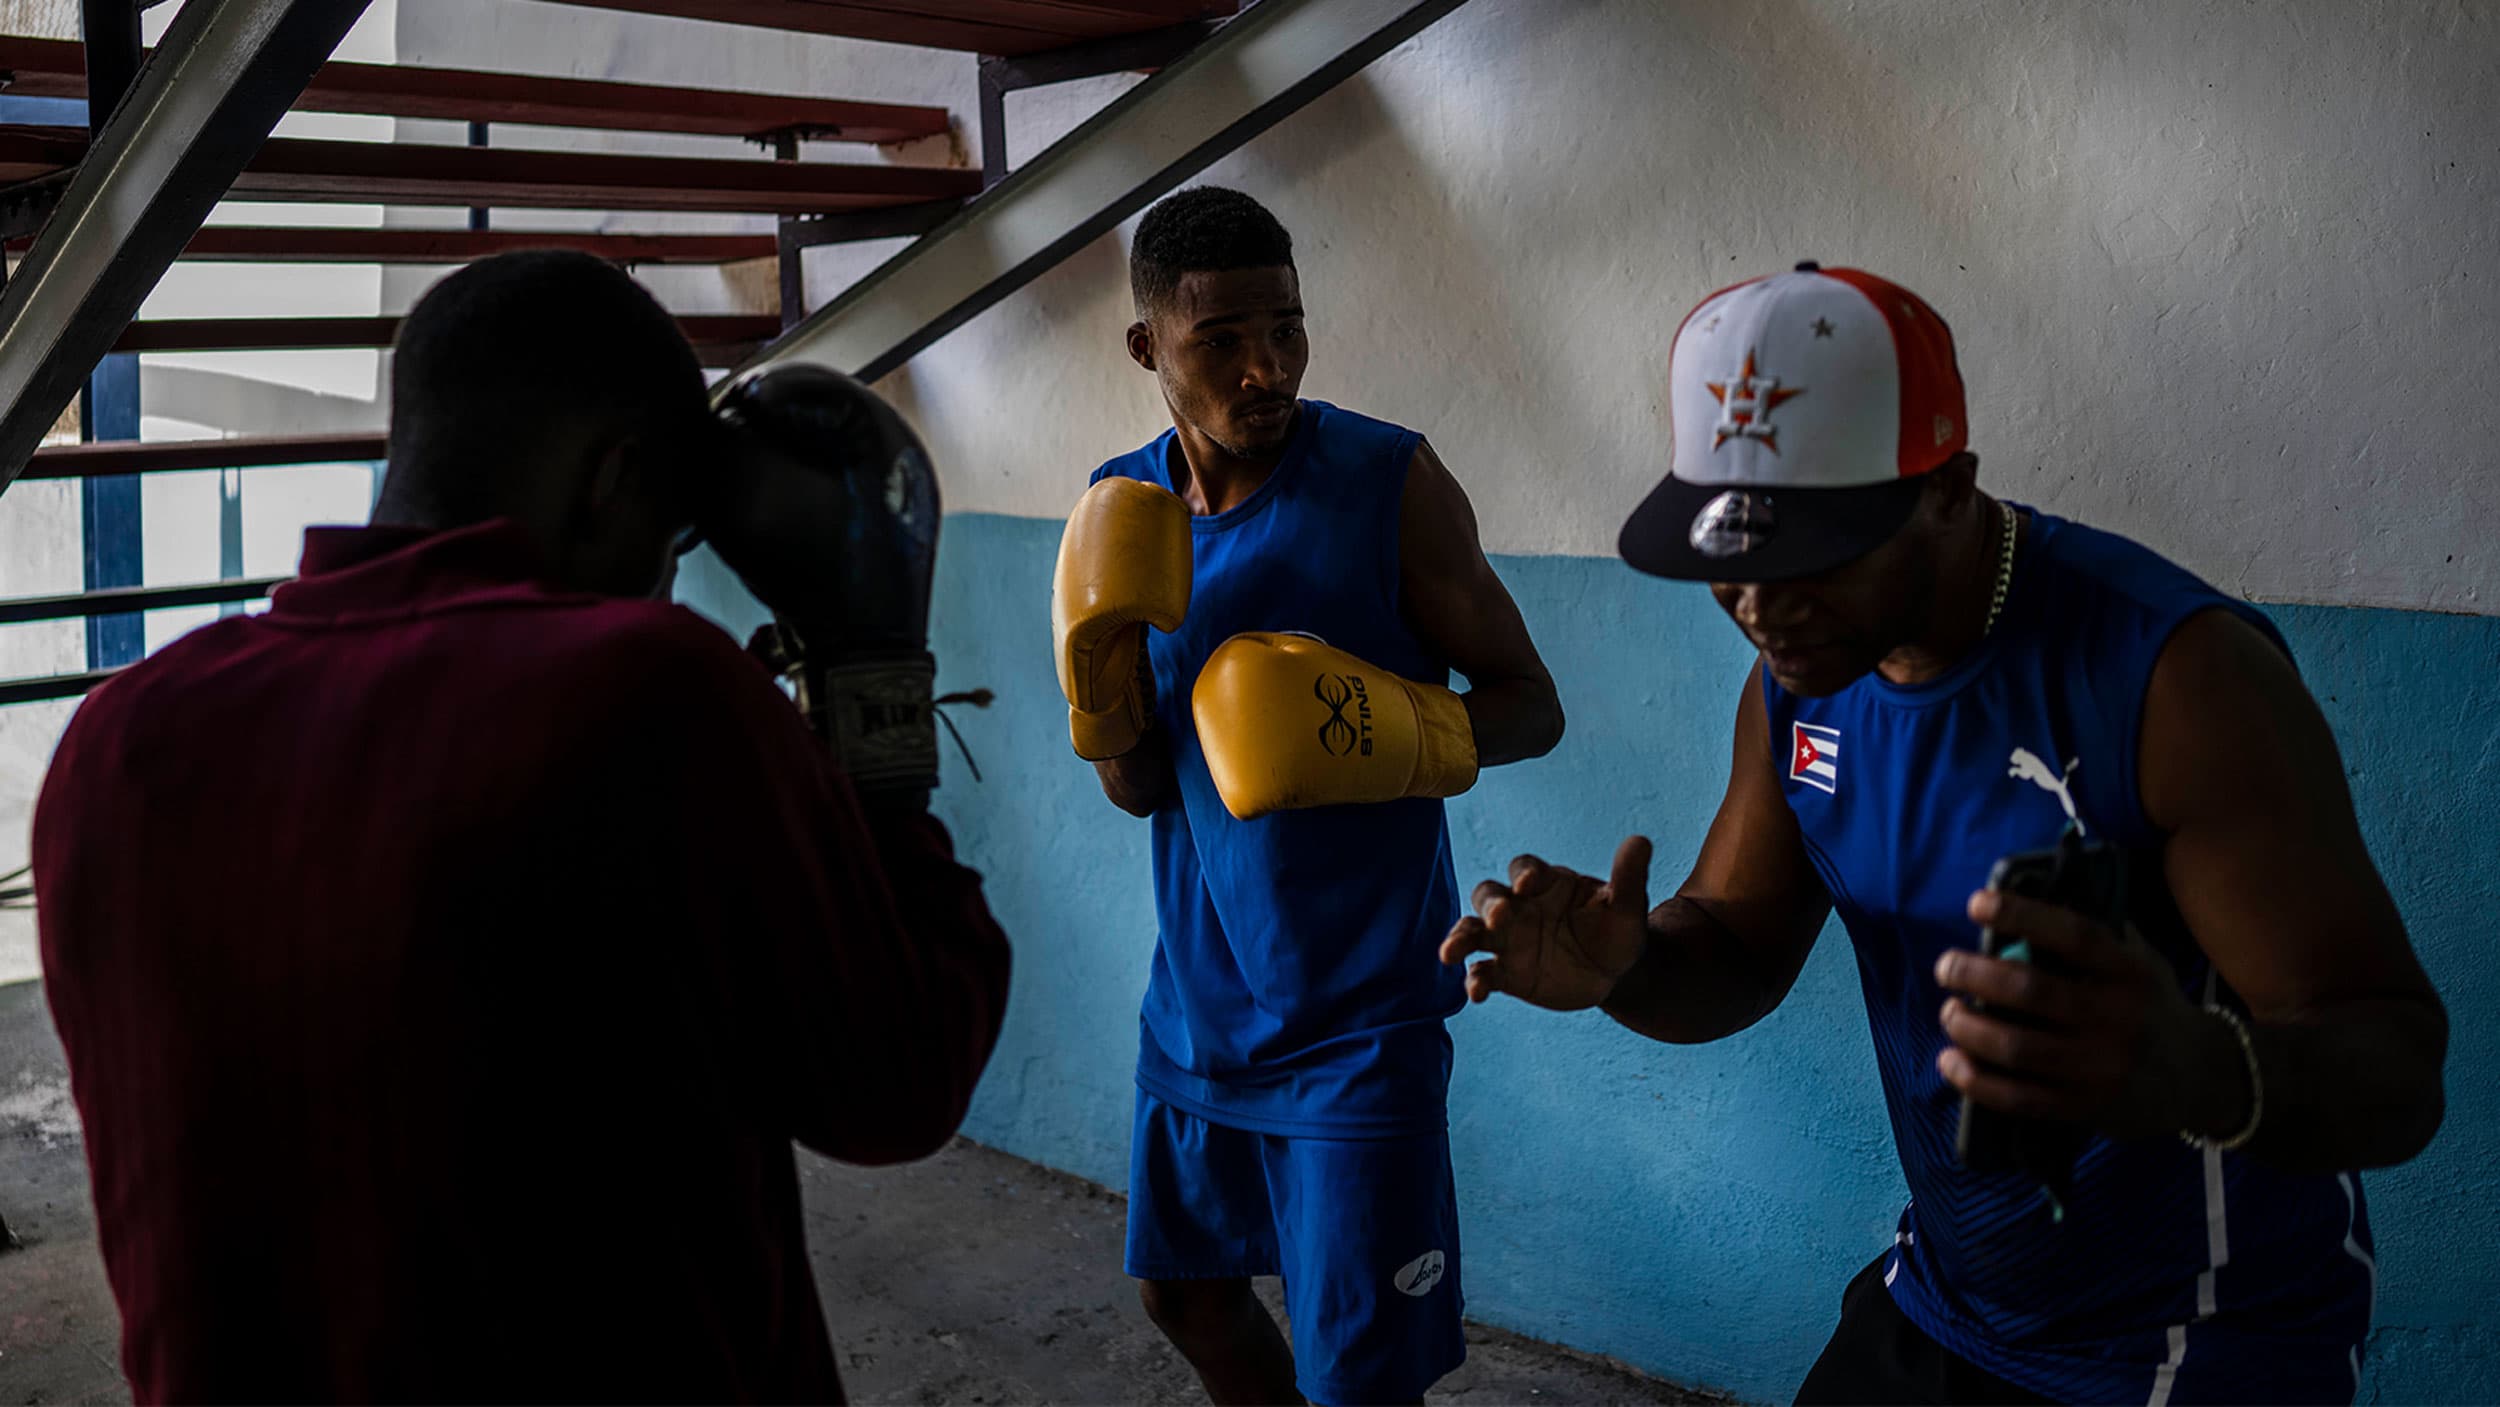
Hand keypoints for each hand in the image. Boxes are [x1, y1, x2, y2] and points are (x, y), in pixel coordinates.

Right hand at [1438, 836, 1653, 1009]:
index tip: (1529, 883)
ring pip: (1472, 931)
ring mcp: (1508, 940)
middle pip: (1488, 895)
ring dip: (1460, 939)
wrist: (1616, 974)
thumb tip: (1641, 841)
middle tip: (1499, 915)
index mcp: (1546, 884)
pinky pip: (1483, 973)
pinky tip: (1477, 992)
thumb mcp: (1628, 907)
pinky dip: (1475, 981)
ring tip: (1451, 954)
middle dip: (1489, 904)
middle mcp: (1519, 908)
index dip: (1524, 873)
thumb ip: (1628, 877)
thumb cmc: (1618, 931)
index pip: (1525, 869)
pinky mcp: (1506, 973)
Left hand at [1935, 889, 2246, 1140]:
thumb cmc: (2153, 1008)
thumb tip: (2027, 904)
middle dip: (1974, 974)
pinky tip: (1952, 1063)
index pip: (2073, 935)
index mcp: (2129, 973)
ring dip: (1968, 1027)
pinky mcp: (2087, 1108)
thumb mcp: (2142, 963)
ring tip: (1949, 1013)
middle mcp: (2118, 1018)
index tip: (1976, 903)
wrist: (2203, 1079)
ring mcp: (2101, 1067)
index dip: (2022, 915)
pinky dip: (1976, 1080)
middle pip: (2031, 990)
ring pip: (2016, 1046)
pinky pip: (2019, 1097)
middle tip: (1946, 966)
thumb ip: (2097, 938)